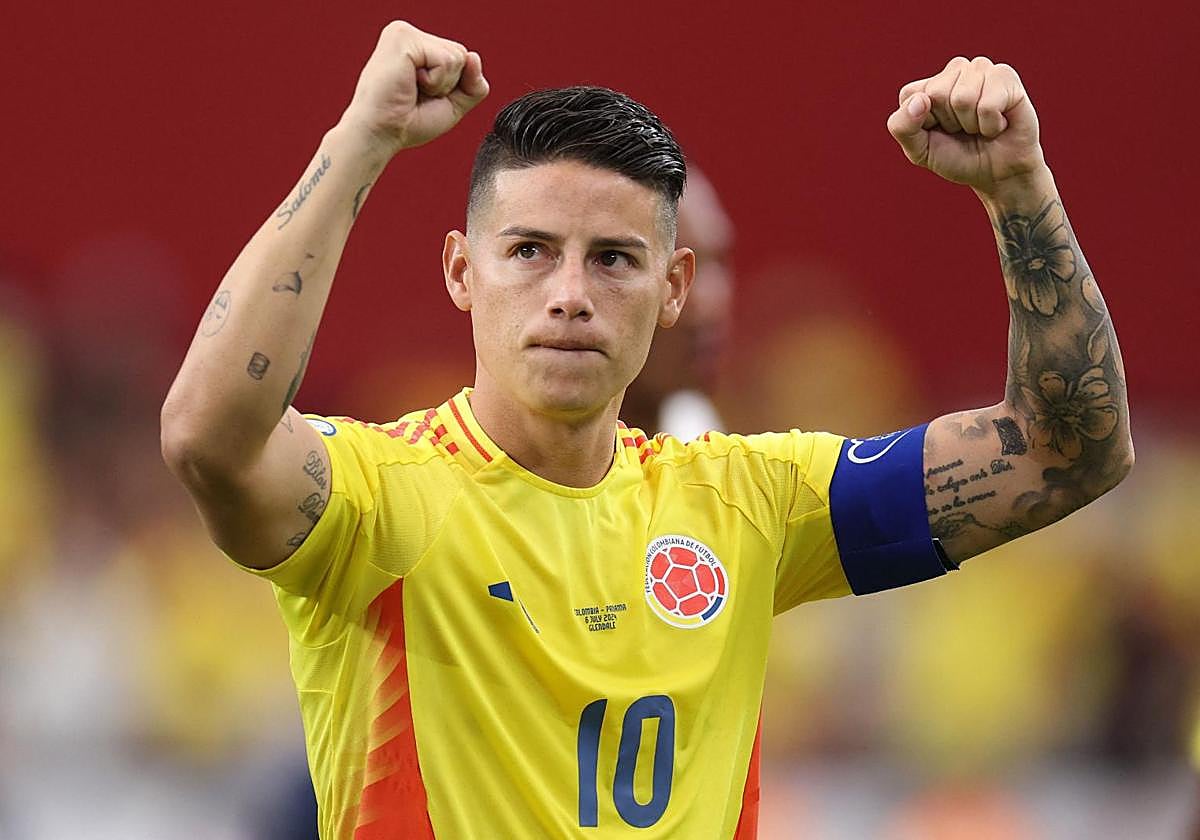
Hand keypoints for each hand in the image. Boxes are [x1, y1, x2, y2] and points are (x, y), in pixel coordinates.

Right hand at [339, 21, 488, 156]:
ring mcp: (404, 33)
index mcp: (417, 47)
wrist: (381, 135)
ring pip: (457, 57)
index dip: (452, 87)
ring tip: (412, 89)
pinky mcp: (403, 38)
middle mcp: (409, 35)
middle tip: (417, 94)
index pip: (461, 59)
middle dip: (448, 85)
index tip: (423, 96)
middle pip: (462, 55)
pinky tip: (410, 83)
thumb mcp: (452, 105)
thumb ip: (473, 84)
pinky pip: (445, 60)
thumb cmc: (408, 123)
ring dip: (441, 85)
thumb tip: (474, 56)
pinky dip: (435, 82)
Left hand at [887, 56, 1044, 193]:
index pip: (910, 94)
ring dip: (972, 124)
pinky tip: (998, 124)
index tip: (938, 132)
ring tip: (980, 126)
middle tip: (964, 130)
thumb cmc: (958, 158)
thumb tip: (919, 100)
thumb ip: (902, 127)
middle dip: (950, 123)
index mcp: (928, 85)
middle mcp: (953, 71)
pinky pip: (988, 104)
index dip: (922, 123)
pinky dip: (991, 125)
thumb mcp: (919, 151)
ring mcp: (980, 69)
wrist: (998, 173)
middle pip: (938, 94)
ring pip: (963, 98)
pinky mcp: (1005, 76)